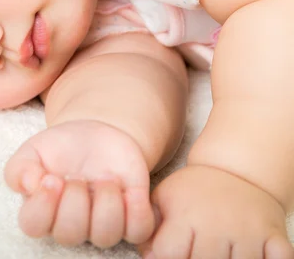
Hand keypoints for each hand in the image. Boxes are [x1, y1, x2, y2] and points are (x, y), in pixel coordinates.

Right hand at [4, 120, 154, 247]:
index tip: (51, 178)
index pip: (32, 225)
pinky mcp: (131, 218)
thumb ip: (20, 169)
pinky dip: (137, 212)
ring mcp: (102, 224)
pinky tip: (129, 190)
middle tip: (78, 176)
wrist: (96, 135)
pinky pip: (139, 231)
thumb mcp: (33, 149)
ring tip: (106, 177)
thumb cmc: (61, 147)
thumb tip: (30, 186)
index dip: (42, 205)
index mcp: (42, 210)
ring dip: (106, 203)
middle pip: (69, 234)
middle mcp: (70, 224)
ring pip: (105, 235)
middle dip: (74, 201)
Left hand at [139, 165, 293, 258]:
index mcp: (187, 214)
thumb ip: (150, 223)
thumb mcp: (165, 196)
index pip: (168, 253)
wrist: (237, 170)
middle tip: (196, 251)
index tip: (171, 251)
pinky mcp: (274, 236)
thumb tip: (147, 254)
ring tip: (218, 251)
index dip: (166, 256)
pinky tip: (252, 254)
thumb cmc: (195, 190)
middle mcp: (218, 224)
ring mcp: (249, 231)